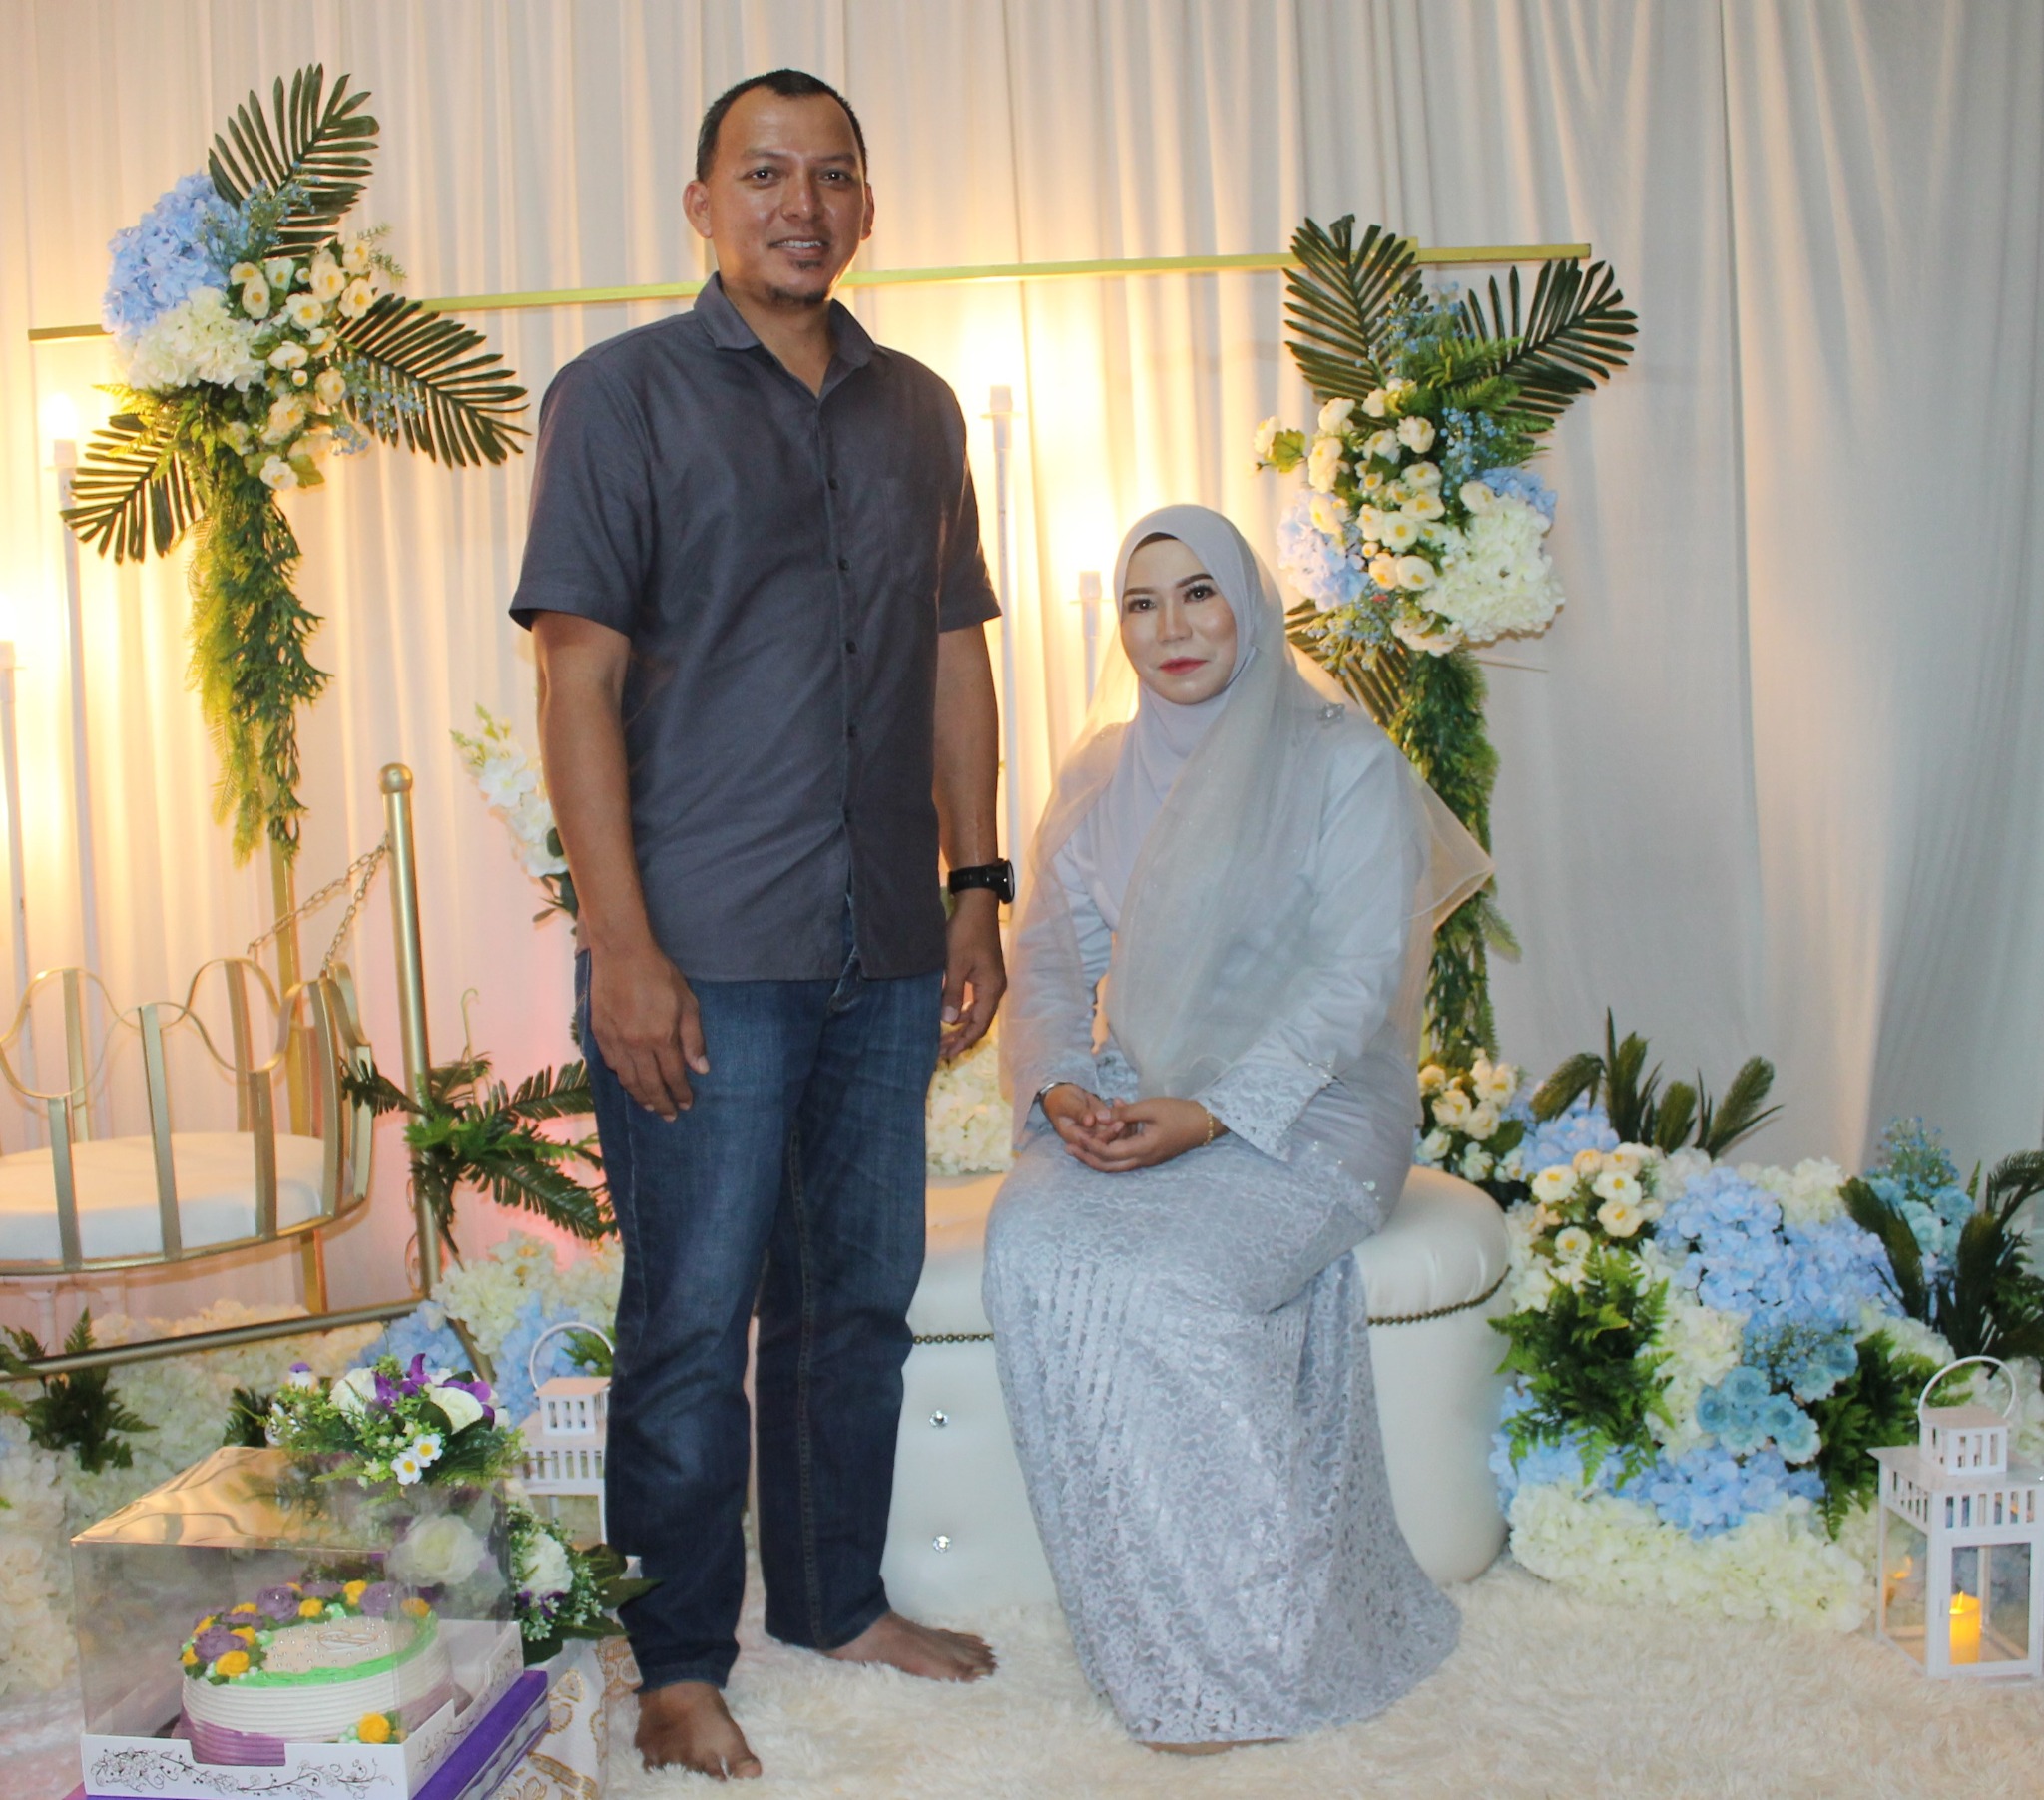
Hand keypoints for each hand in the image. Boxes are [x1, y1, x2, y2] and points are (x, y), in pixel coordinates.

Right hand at [587, 937, 708, 1118]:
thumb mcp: (687, 1002)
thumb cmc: (659, 974)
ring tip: (650, 1106)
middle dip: (661, 1103)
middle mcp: (636, 1045)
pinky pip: (611, 1063)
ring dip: (640, 1096)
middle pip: (649, 1084)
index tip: (687, 1104)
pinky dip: (622, 1077)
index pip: (673, 1075)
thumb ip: (693, 1038)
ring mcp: (615, 1040)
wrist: (621, 953)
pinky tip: (629, 1081)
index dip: (681, 1093)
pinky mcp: (599, 1033)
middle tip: (670, 1116)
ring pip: (627, 1079)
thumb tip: (700, 1069)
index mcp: (660, 1037)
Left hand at [940, 889, 1005, 1058]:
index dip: (962, 1041)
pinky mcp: (984, 973)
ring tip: (942, 1037)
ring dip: (960, 1025)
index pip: (978, 1025)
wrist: (976, 906)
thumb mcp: (955, 964)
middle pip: (979, 1022)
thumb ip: (952, 993)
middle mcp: (995, 988)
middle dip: (960, 1037)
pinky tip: (949, 1014)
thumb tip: (947, 1021)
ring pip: (976, 1012)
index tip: (945, 1053)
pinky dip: (962, 1010)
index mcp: (991, 989)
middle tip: (940, 1051)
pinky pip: (974, 1000)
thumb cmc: (965, 933)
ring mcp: (990, 981)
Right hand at [1041, 1083, 1124, 1158]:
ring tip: (1124, 1106)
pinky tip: (1119, 1100)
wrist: (1063, 1095)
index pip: (1096, 1144)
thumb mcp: (1067, 1104)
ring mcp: (1098, 1133)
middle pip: (1109, 1143)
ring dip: (1124, 1123)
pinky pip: (1117, 1124)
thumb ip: (1078, 1112)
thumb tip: (1089, 1121)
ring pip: (1116, 1135)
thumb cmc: (1061, 1100)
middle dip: (1121, 1132)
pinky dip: (1122, 1114)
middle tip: (1128, 1119)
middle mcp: (1089, 1140)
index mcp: (1077, 1139)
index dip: (1108, 1135)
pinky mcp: (1105, 1125)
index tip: (1119, 1123)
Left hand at [1061, 1097, 1223, 1173]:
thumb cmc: (1179, 1113)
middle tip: (1068, 1148)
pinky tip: (1106, 1126)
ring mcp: (1148, 1158)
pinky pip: (1126, 1153)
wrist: (1206, 1122)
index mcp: (1143, 1149)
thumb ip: (1124, 1113)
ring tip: (1080, 1142)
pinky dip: (1112, 1144)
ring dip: (1097, 1153)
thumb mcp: (1151, 1107)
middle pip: (1108, 1166)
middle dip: (1087, 1157)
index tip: (1075, 1136)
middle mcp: (1143, 1159)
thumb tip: (1100, 1116)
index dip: (1090, 1146)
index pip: (1109, 1153)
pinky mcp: (1151, 1153)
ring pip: (1116, 1163)